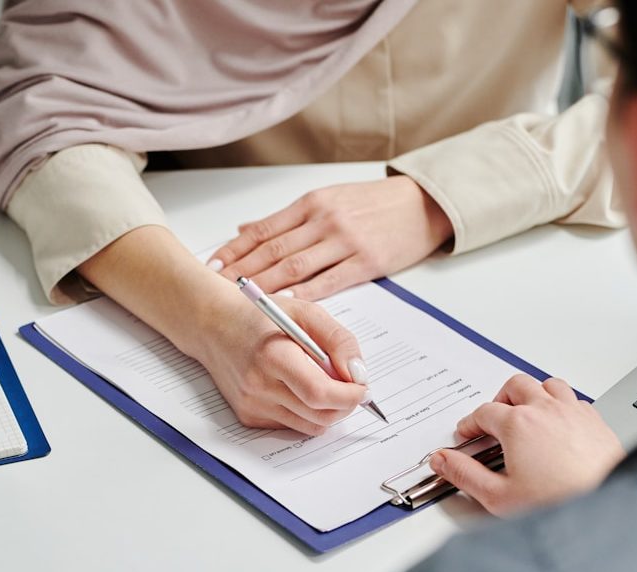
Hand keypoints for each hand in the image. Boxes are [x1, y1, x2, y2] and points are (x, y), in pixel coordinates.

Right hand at [77, 225, 365, 435]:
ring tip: (323, 382)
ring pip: (309, 426)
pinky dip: (305, 411)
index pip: (320, 394)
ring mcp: (252, 405)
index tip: (362, 387)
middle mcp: (259, 386)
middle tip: (350, 387)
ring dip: (327, 410)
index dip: (349, 396)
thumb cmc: (261, 317)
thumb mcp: (306, 313)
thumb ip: (339, 341)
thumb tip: (359, 375)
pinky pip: (292, 424)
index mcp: (273, 356)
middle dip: (344, 405)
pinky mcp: (248, 416)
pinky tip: (295, 387)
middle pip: (319, 415)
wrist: (213, 325)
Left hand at [209, 176, 453, 299]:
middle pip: (272, 250)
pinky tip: (284, 306)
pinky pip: (328, 282)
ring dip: (265, 286)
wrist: (423, 204)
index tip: (213, 266)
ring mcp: (344, 241)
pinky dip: (303, 295)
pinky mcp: (365, 262)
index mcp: (311, 203)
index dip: (235, 249)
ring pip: (294, 267)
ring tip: (241, 302)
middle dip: (241, 272)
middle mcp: (323, 220)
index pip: (263, 230)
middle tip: (216, 289)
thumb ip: (287, 219)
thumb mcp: (328, 199)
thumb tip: (245, 228)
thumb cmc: (374, 205)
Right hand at [428, 374, 624, 515]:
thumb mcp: (498, 496)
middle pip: (515, 386)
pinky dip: (560, 405)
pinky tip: (556, 422)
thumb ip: (464, 474)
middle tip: (492, 419)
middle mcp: (546, 410)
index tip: (467, 434)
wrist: (604, 506)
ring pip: (547, 385)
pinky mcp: (595, 421)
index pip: (483, 412)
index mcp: (518, 424)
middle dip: (499, 400)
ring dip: (531, 394)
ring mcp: (573, 412)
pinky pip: (573, 399)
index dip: (470, 423)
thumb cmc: (560, 501)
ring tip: (524, 412)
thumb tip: (442, 461)